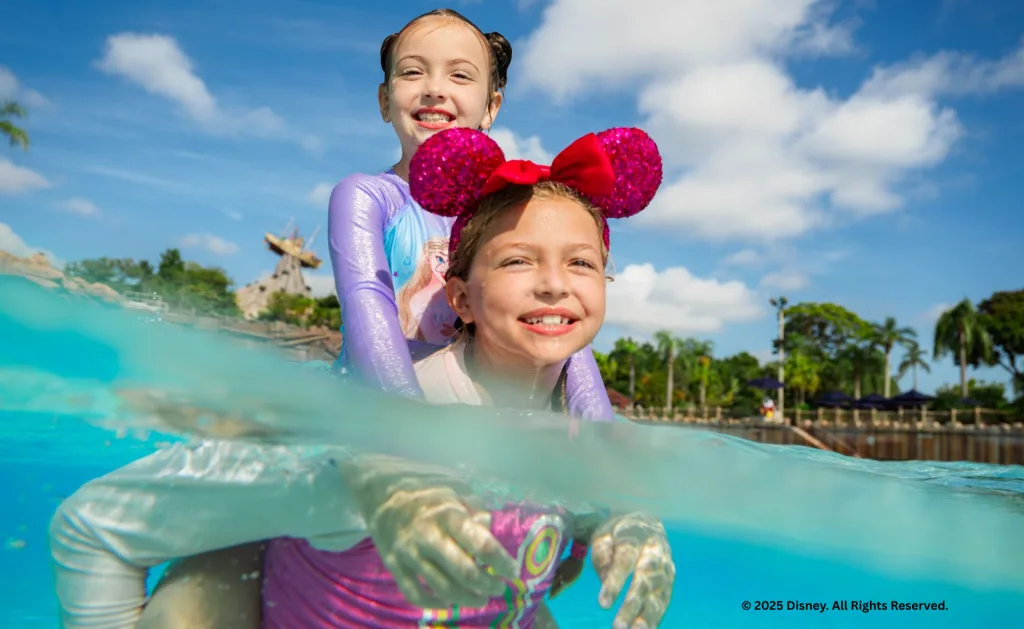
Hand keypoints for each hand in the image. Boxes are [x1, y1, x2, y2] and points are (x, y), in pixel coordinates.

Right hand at [342, 456, 518, 608]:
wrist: (378, 488)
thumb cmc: (425, 486)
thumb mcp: (456, 486)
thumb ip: (477, 509)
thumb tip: (488, 533)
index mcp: (448, 514)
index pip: (482, 545)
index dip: (502, 563)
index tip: (513, 572)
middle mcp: (429, 536)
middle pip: (465, 573)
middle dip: (488, 585)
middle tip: (498, 588)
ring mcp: (409, 553)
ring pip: (443, 589)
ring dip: (467, 599)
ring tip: (480, 598)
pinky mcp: (394, 565)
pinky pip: (415, 594)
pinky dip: (435, 604)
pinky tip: (448, 602)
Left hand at [590, 512, 673, 628]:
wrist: (645, 521)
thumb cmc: (616, 532)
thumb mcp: (603, 535)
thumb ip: (602, 554)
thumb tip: (606, 581)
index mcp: (634, 537)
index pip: (624, 562)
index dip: (614, 583)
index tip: (603, 605)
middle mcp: (654, 553)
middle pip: (644, 581)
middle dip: (631, 606)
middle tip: (618, 626)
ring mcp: (665, 567)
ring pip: (658, 594)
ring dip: (647, 616)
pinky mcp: (670, 580)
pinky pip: (664, 600)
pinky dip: (656, 617)